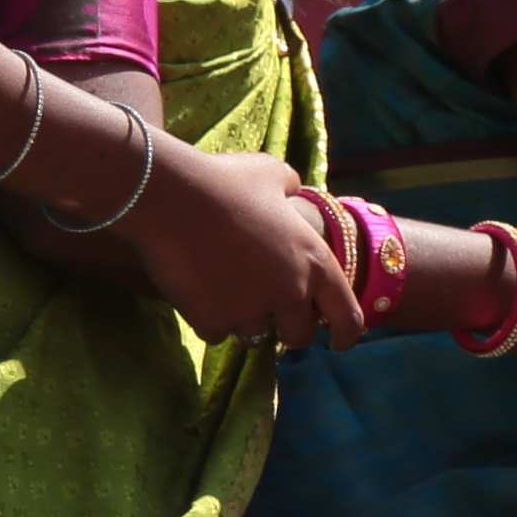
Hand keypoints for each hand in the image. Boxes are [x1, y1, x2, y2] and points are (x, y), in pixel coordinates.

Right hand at [122, 143, 367, 352]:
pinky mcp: (213, 320)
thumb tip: (292, 191)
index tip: (338, 343)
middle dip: (287, 329)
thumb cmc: (223, 180)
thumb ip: (291, 187)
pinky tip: (199, 295)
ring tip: (228, 293)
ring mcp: (251, 311)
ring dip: (245, 321)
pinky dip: (209, 320)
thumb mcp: (271, 173)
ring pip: (255, 335)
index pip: (347, 316)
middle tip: (271, 316)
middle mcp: (290, 293)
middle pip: (298, 336)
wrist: (169, 197)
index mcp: (315, 262)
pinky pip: (216, 333)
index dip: (345, 334)